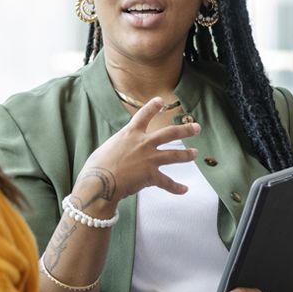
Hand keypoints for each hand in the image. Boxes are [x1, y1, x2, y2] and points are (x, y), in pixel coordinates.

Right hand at [73, 97, 199, 210]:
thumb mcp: (107, 148)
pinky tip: (184, 190)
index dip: (153, 107)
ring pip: (174, 155)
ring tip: (195, 153)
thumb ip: (118, 147)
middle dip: (185, 130)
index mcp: (130, 133)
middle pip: (169, 133)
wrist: (100, 181)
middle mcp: (143, 143)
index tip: (161, 101)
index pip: (144, 115)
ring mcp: (150, 159)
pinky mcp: (151, 176)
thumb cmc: (97, 166)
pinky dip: (176, 188)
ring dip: (187, 154)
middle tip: (196, 128)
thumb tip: (120, 152)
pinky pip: (167, 182)